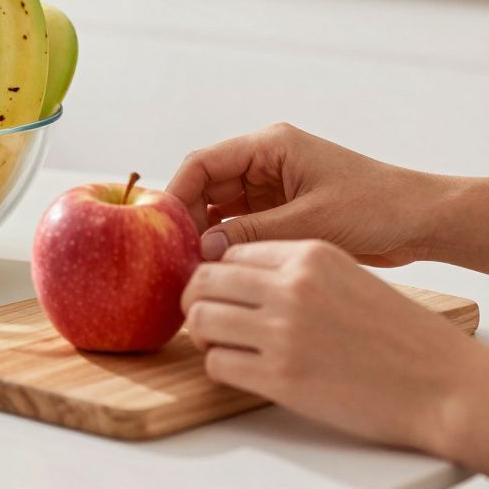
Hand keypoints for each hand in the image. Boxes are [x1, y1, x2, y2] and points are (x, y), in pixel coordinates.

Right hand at [167, 123, 488, 269]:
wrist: (422, 221)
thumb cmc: (376, 208)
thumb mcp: (310, 221)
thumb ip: (253, 233)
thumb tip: (203, 250)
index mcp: (269, 147)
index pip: (203, 163)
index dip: (176, 194)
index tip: (162, 228)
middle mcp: (264, 162)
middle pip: (206, 186)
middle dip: (188, 219)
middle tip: (175, 255)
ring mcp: (271, 187)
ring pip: (219, 208)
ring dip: (207, 235)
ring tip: (193, 266)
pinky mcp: (280, 211)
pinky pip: (240, 225)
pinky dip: (228, 244)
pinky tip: (219, 268)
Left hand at [183, 240, 488, 470]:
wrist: (442, 384)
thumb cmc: (400, 334)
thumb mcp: (348, 276)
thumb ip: (295, 271)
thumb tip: (239, 277)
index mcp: (310, 255)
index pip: (231, 251)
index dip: (217, 271)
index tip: (218, 288)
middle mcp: (291, 288)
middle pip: (205, 280)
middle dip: (195, 299)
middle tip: (203, 314)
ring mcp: (283, 332)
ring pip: (201, 320)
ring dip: (202, 333)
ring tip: (219, 342)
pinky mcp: (280, 377)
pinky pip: (217, 364)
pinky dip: (219, 366)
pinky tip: (238, 368)